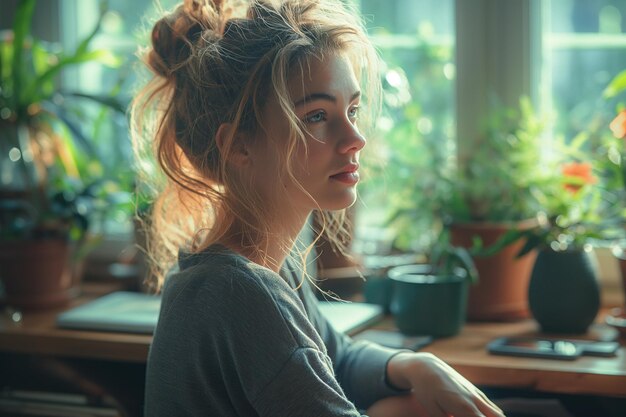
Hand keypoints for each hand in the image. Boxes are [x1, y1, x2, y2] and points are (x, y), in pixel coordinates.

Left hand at [382, 352, 504, 416]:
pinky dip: (489, 415)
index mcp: (466, 408)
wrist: (425, 367)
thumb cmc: (426, 391)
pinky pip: (491, 406)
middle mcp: (475, 400)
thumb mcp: (433, 411)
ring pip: (497, 412)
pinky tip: (474, 414)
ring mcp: (476, 394)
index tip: (464, 416)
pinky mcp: (475, 391)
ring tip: (465, 414)